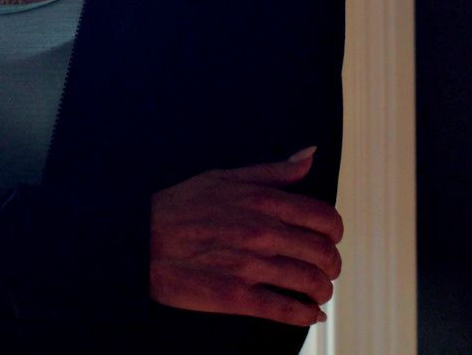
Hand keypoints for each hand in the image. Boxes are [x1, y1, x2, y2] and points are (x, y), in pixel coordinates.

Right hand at [149, 146, 342, 327]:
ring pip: (310, 283)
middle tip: (326, 271)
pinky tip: (310, 315)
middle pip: (324, 254)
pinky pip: (286, 309)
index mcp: (263, 202)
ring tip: (317, 294)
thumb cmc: (178, 206)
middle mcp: (263, 233)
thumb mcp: (225, 177)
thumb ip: (273, 171)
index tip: (329, 241)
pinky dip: (306, 315)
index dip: (334, 234)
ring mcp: (251, 266)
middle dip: (332, 266)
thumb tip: (310, 156)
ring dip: (322, 292)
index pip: (324, 219)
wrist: (137, 240)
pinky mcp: (236, 297)